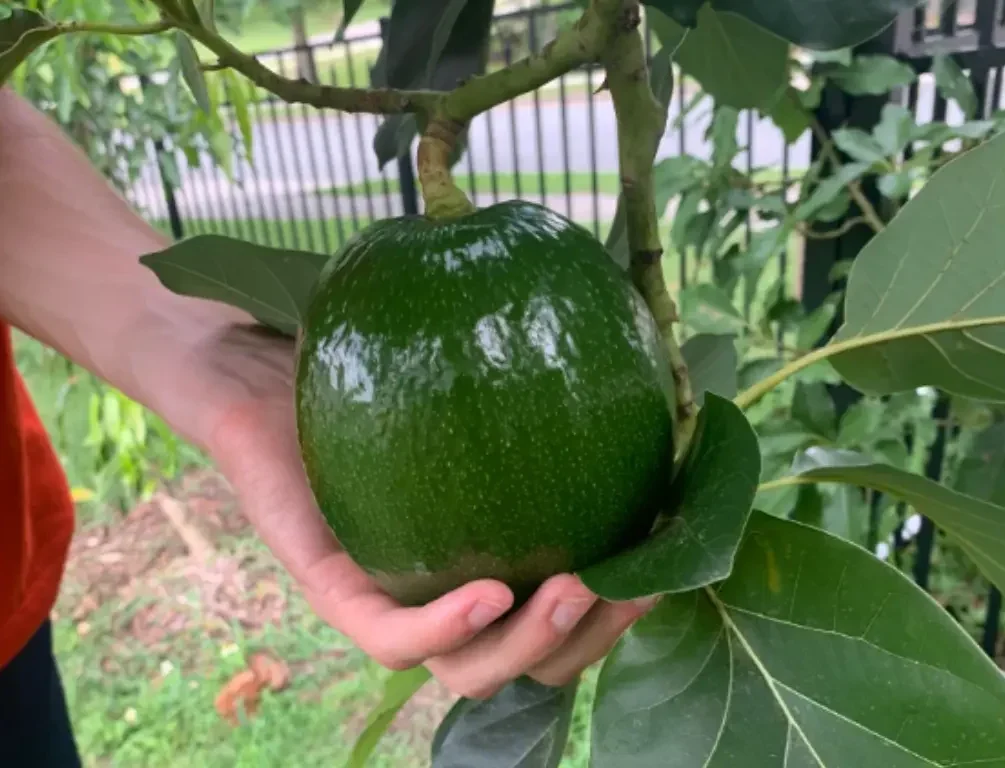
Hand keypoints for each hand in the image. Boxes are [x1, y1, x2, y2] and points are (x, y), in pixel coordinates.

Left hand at [185, 321, 656, 699]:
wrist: (258, 354)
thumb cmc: (379, 360)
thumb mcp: (479, 376)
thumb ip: (553, 386)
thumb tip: (665, 361)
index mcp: (484, 557)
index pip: (563, 621)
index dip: (621, 614)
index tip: (665, 563)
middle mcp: (440, 591)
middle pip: (527, 661)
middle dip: (590, 642)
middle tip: (634, 585)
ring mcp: (385, 594)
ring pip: (466, 673)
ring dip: (532, 647)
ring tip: (577, 590)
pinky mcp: (328, 584)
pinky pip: (389, 638)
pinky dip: (445, 628)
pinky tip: (493, 590)